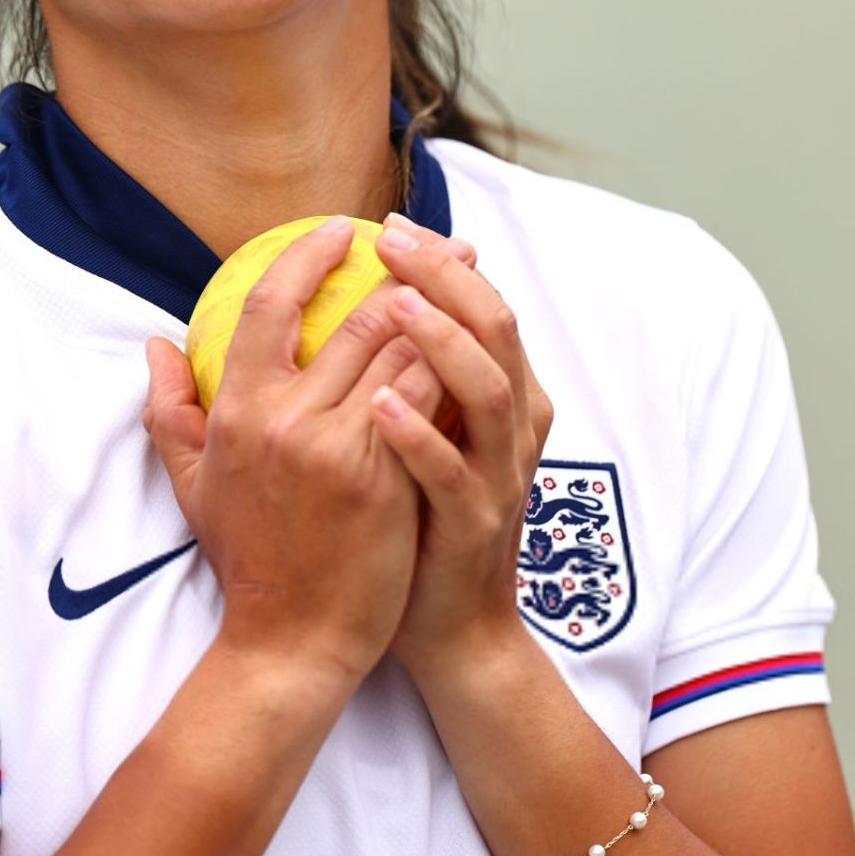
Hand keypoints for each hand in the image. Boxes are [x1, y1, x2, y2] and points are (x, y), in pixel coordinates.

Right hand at [142, 218, 450, 688]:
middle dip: (406, 270)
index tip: (342, 229)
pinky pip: (430, 403)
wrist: (290, 640)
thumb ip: (170, 409)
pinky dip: (454, 368)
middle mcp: (287, 420)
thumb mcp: (193, 482)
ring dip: (443, 309)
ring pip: (404, 352)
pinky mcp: (387, 480)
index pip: (268, 305)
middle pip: (357, 318)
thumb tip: (156, 344)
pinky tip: (478, 348)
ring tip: (470, 280)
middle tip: (437, 244)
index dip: (307, 256)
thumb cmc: (246, 559)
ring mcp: (341, 449)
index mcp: (237, 411)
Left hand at [368, 213, 554, 676]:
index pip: (479, 308)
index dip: (440, 262)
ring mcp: (497, 476)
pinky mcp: (474, 524)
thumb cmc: (416, 525)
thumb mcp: (416, 438)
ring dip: (441, 339)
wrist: (448, 629)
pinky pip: (451, 471)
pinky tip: (378, 405)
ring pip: (487, 389)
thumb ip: (400, 376)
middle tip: (391, 240)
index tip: (387, 226)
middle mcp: (510, 427)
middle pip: (495, 328)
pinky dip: (419, 432)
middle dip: (444, 275)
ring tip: (393, 302)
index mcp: (498, 399)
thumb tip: (345, 311)